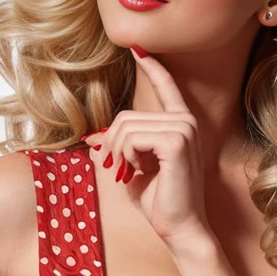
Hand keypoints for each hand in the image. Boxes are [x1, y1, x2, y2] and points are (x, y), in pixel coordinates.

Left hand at [85, 48, 210, 249]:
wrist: (179, 227)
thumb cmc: (159, 202)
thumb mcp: (131, 171)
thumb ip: (117, 149)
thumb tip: (91, 139)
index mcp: (179, 125)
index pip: (166, 87)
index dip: (152, 67)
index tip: (138, 48)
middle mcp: (185, 121)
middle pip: (127, 116)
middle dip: (113, 145)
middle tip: (118, 169)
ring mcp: (184, 129)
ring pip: (126, 127)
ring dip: (118, 154)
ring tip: (129, 173)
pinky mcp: (177, 142)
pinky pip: (132, 138)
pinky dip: (126, 157)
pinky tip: (137, 172)